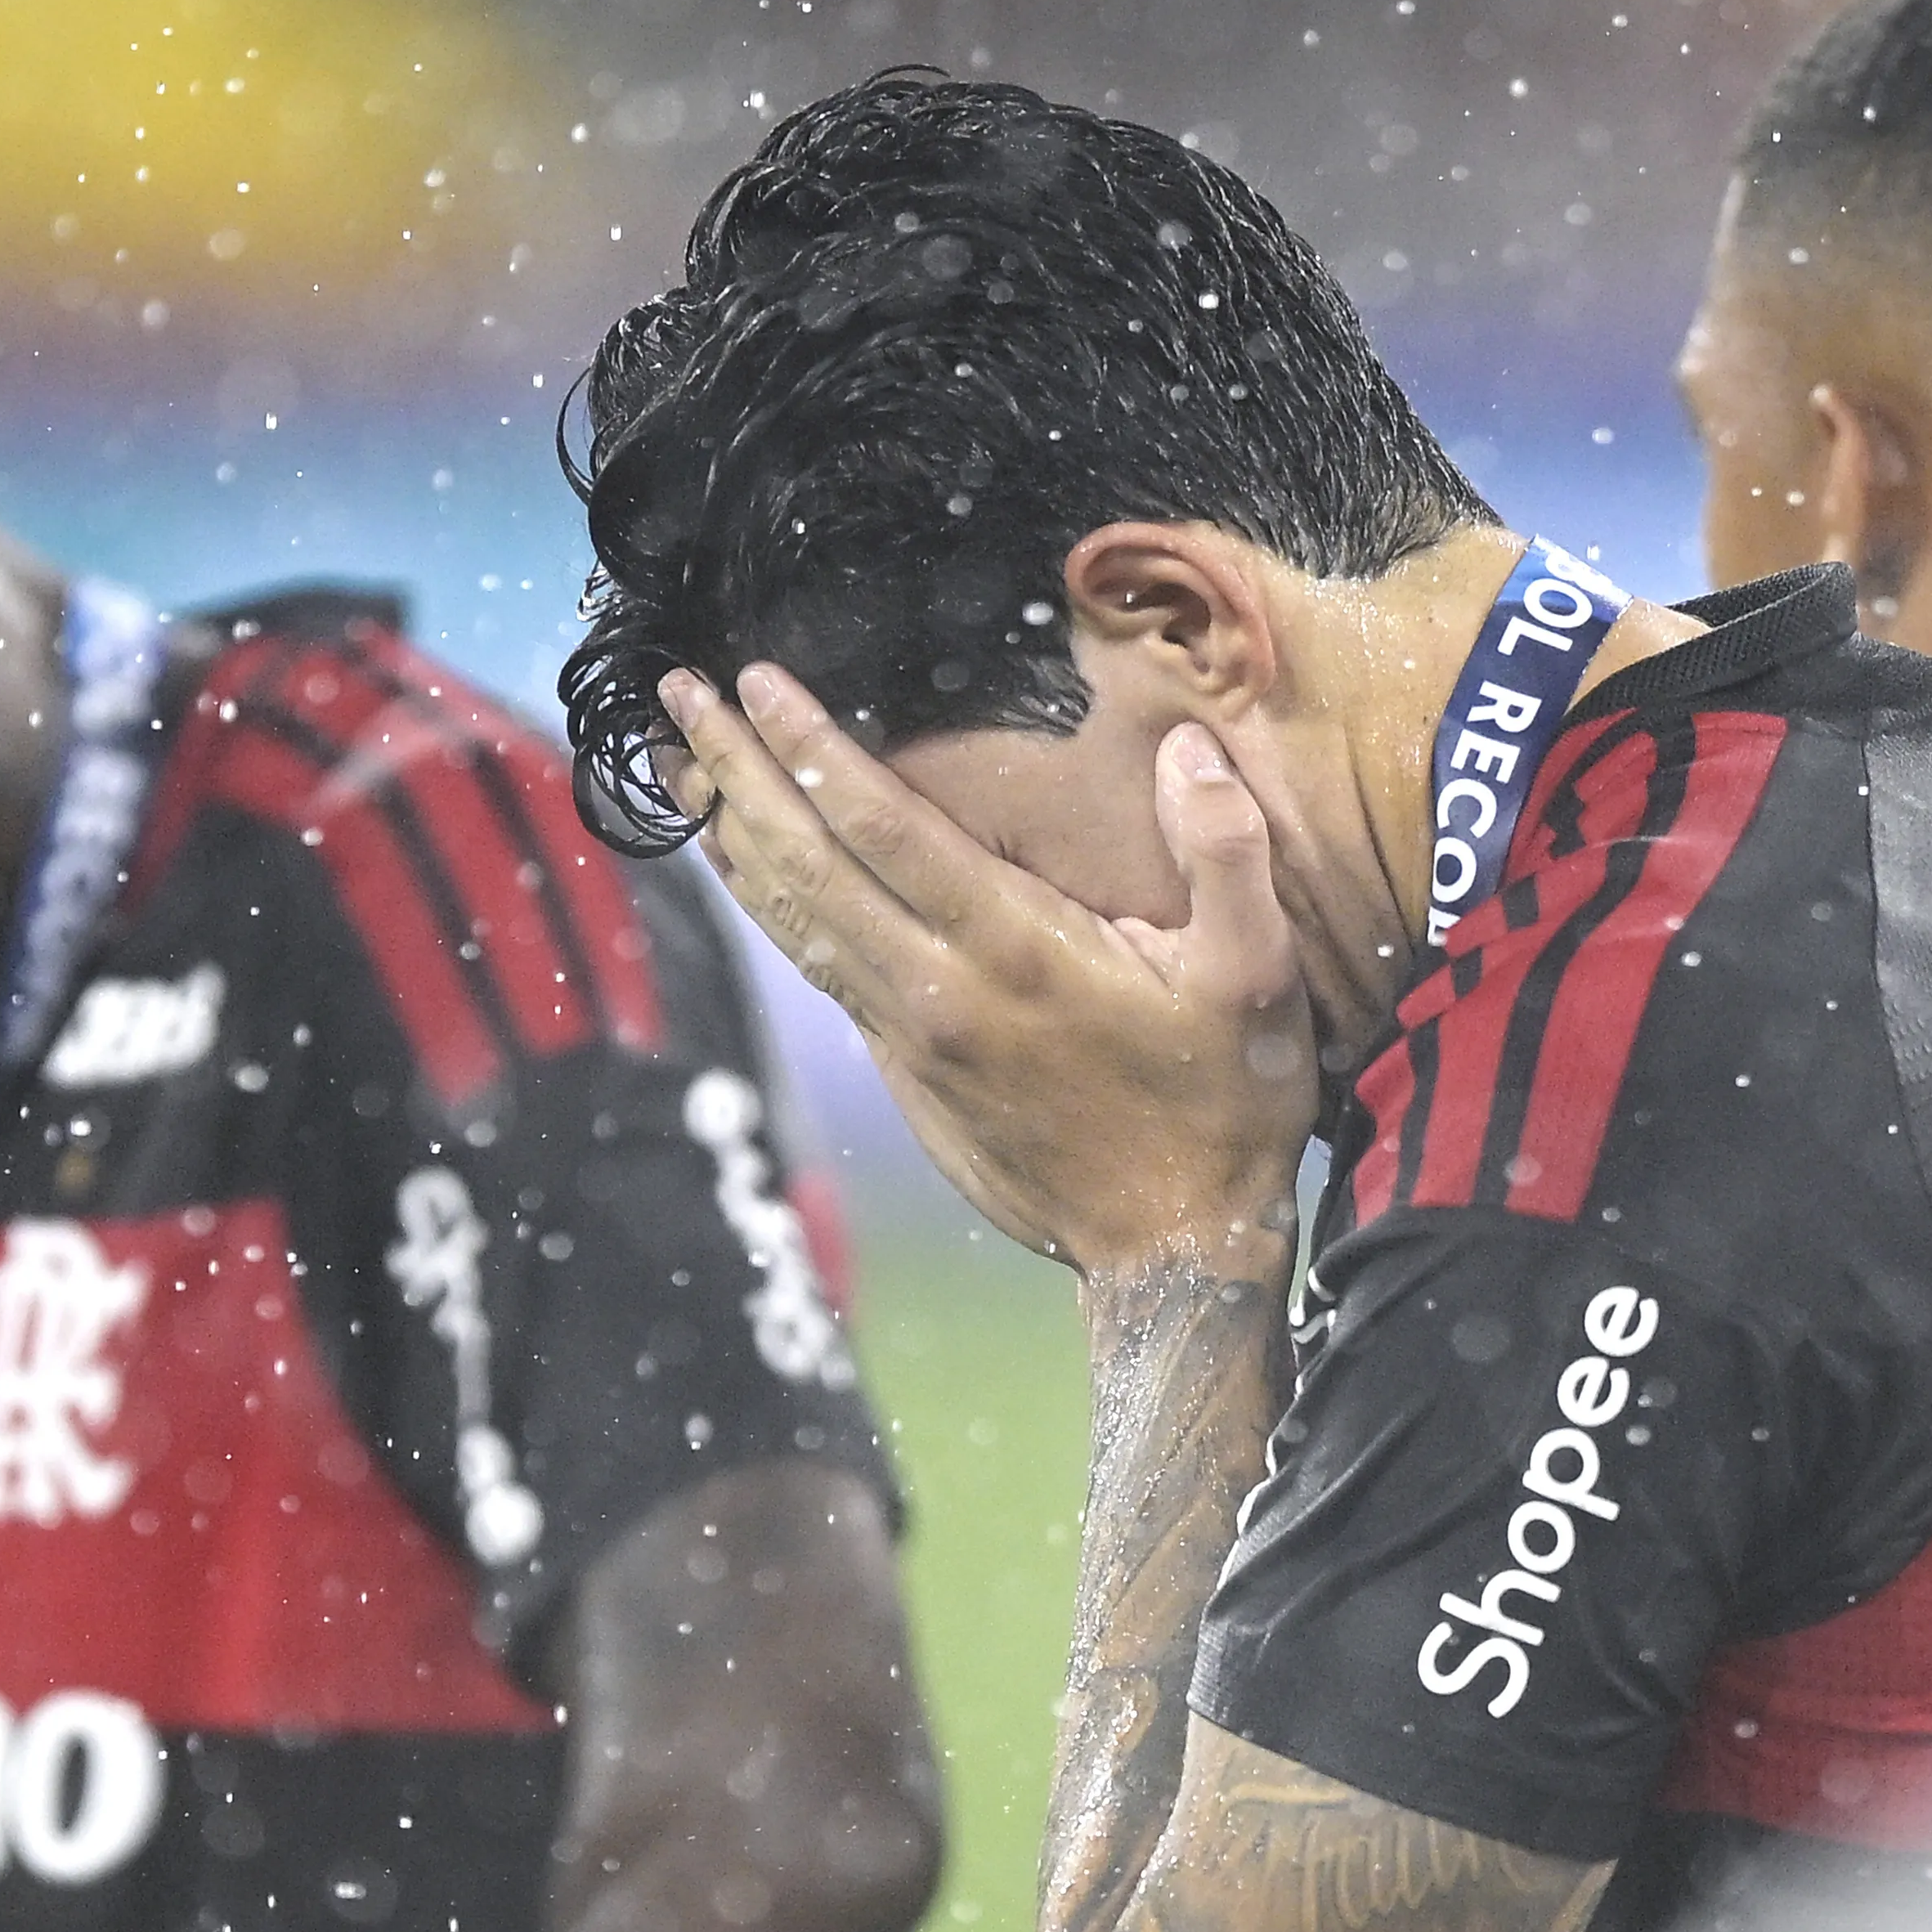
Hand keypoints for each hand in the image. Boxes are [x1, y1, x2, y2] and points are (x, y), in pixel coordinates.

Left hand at [657, 662, 1312, 1275]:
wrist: (1168, 1249)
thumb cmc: (1219, 1107)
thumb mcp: (1256, 977)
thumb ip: (1226, 851)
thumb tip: (1187, 747)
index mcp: (1011, 950)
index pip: (879, 828)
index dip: (809, 747)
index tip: (752, 681)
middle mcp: (936, 989)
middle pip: (805, 863)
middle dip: (735, 772)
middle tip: (677, 695)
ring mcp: (907, 1034)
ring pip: (793, 919)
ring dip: (729, 836)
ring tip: (676, 765)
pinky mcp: (901, 1068)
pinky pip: (815, 964)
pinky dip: (768, 904)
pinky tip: (743, 862)